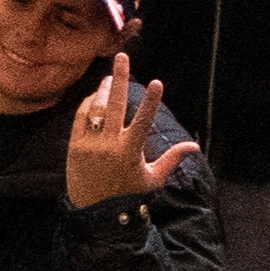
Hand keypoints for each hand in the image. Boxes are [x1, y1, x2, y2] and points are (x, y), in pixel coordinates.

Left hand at [62, 57, 188, 209]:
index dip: (150, 102)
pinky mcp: (75, 147)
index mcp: (130, 152)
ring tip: (110, 76)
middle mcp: (109, 145)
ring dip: (103, 90)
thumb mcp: (152, 179)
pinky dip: (87, 105)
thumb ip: (172, 158)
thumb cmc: (128, 195)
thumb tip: (195, 146)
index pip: (142, 121)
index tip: (156, 82)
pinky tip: (94, 97)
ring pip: (96, 109)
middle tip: (122, 57)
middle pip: (115, 105)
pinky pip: (80, 119)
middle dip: (120, 78)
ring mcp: (90, 145)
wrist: (95, 213)